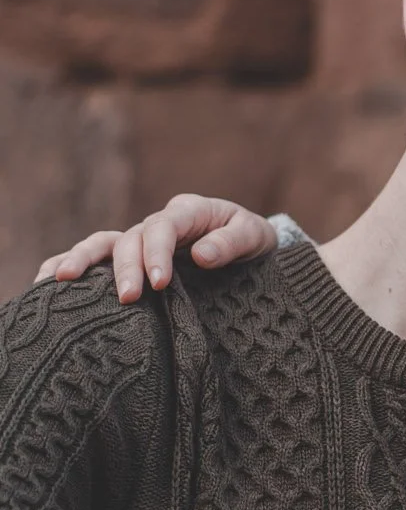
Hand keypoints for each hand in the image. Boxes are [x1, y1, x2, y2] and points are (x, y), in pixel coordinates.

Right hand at [35, 196, 278, 303]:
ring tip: (62, 281)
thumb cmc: (254, 241)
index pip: (164, 226)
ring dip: (85, 261)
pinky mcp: (135, 258)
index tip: (160, 284)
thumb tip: (199, 255)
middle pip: (131, 238)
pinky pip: (99, 257)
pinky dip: (74, 264)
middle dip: (126, 267)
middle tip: (128, 298)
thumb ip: (231, 243)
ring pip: (106, 243)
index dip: (157, 253)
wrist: (252, 247)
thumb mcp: (254, 237)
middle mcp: (160, 222)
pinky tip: (48, 282)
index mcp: (189, 211)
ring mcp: (144, 239)